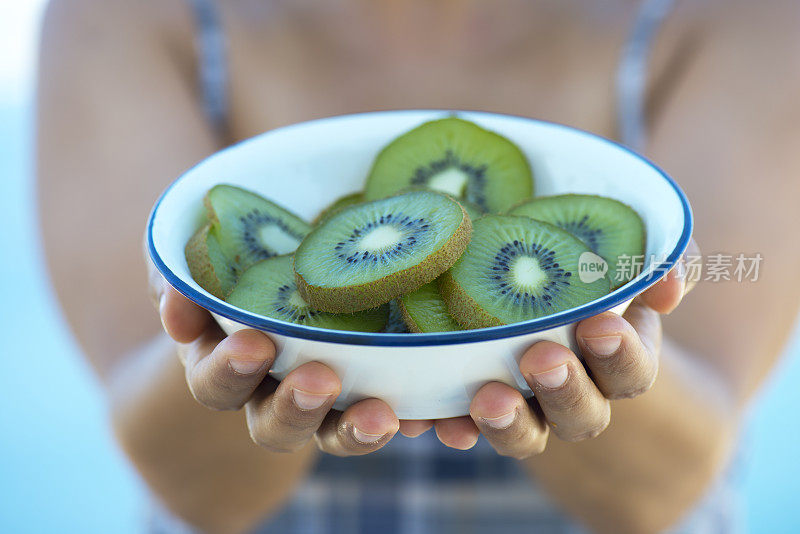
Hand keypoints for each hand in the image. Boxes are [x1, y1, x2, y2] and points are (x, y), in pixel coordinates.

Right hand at [147, 258, 400, 456]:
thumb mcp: (200, 262)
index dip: (229, 372)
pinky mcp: (373, 390)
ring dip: (353, 429)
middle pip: (275, 425)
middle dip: (294, 407)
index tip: (253, 345)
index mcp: (225, 365)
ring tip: (380, 415)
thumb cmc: (235, 266)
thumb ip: (175, 272)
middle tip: (319, 380)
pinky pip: (391, 416)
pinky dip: (409, 419)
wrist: (294, 267)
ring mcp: (324, 400)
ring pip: (334, 433)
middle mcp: (271, 394)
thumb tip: (176, 299)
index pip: (217, 384)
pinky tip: (425, 414)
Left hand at [424, 239, 700, 457]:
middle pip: (581, 415)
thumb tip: (668, 279)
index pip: (632, 372)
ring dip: (507, 422)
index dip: (620, 356)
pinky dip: (448, 425)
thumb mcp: (627, 260)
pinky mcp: (474, 407)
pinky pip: (463, 427)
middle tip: (541, 359)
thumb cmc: (590, 275)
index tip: (599, 325)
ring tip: (486, 399)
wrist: (538, 295)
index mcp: (619, 362)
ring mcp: (525, 408)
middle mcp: (575, 396)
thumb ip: (657, 261)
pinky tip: (431, 418)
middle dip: (564, 390)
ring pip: (523, 434)